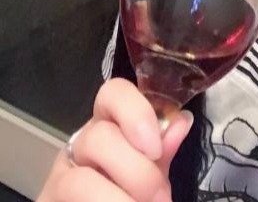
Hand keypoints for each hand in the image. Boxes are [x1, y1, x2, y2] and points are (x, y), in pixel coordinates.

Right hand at [38, 78, 192, 201]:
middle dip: (137, 171)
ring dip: (118, 198)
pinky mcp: (49, 200)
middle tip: (160, 197)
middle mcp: (81, 143)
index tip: (155, 147)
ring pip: (81, 179)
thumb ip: (164, 151)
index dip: (134, 112)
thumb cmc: (129, 191)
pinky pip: (71, 199)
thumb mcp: (151, 172)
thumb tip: (181, 121)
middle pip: (100, 137)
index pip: (113, 93)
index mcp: (110, 125)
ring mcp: (61, 175)